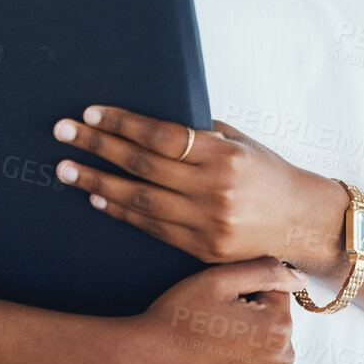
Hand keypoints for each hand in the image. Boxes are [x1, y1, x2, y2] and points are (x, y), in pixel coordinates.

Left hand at [53, 105, 339, 265]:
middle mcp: (215, 190)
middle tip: (63, 132)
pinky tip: (97, 199)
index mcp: (224, 156)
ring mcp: (209, 224)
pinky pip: (152, 228)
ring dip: (97, 183)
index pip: (162, 136)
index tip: (90, 112)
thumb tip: (146, 118)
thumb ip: (197, 131)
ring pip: (141, 201)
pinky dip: (122, 212)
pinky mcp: (203, 250)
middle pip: (143, 166)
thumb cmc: (265, 171)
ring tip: (65, 168)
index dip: (123, 123)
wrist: (301, 222)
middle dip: (97, 147)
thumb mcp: (238, 142)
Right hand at [107, 258, 302, 363]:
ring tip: (212, 345)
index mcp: (279, 326)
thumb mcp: (218, 280)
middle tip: (212, 323)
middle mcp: (283, 360)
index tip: (220, 302)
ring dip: (248, 345)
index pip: (274, 293)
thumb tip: (297, 277)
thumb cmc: (178, 320)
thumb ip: (264, 270)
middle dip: (250, 319)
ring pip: (266, 352)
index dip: (245, 291)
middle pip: (273, 324)